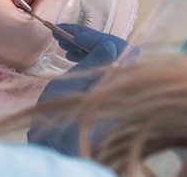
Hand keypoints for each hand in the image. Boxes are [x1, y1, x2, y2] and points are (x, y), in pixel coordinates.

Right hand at [28, 25, 137, 155]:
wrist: (61, 153)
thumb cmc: (62, 122)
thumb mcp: (71, 87)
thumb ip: (93, 63)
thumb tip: (109, 42)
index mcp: (118, 83)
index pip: (115, 46)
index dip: (91, 36)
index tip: (68, 32)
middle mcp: (124, 87)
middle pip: (115, 51)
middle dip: (89, 40)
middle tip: (63, 37)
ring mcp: (119, 93)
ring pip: (110, 61)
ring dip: (88, 49)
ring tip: (65, 47)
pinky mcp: (111, 99)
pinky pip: (106, 72)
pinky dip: (90, 62)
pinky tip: (73, 58)